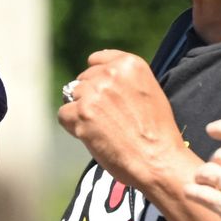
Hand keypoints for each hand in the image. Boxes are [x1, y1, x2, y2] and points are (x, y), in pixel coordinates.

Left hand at [57, 51, 196, 191]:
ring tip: (103, 128)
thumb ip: (125, 80)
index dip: (97, 79)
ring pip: (72, 97)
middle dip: (90, 97)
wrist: (158, 159)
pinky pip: (63, 114)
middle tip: (109, 119)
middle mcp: (110, 74)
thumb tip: (99, 76)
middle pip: (83, 80)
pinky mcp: (80, 114)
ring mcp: (93, 93)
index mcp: (129, 64)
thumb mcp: (148, 92)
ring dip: (81, 112)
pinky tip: (92, 135)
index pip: (96, 60)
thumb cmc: (157, 132)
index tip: (105, 94)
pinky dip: (72, 126)